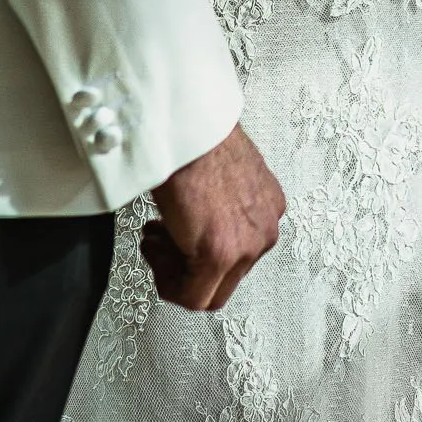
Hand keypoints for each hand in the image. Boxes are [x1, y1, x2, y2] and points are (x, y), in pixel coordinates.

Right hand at [143, 123, 284, 311]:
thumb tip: (198, 219)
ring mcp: (247, 245)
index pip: (240, 252)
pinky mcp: (220, 255)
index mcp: (268, 205)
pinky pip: (194, 298)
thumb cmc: (195, 135)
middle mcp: (265, 228)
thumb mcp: (223, 170)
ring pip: (210, 292)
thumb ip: (223, 202)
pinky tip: (154, 251)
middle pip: (226, 276)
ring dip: (174, 271)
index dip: (201, 247)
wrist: (186, 123)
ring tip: (155, 240)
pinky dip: (168, 283)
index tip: (180, 234)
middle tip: (163, 240)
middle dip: (188, 262)